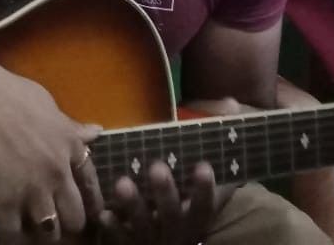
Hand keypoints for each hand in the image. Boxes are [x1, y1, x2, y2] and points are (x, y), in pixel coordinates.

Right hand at [0, 61, 103, 242]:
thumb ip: (70, 126)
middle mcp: (58, 172)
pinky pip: (13, 236)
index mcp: (70, 146)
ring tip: (31, 234)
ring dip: (42, 236)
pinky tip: (7, 239)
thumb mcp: (47, 104)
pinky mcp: (3, 201)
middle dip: (67, 225)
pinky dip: (12, 242)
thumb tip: (96, 133)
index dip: (89, 204)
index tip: (83, 212)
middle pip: (75, 217)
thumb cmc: (7, 92)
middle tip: (54, 225)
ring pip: (50, 232)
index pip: (91, 185)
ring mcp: (32, 189)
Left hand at [96, 98, 244, 243]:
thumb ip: (216, 143)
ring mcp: (153, 240)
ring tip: (122, 183)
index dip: (205, 188)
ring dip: (133, 205)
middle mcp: (178, 230)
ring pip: (144, 226)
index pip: (207, 204)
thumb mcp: (205, 180)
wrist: (169, 241)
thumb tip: (229, 102)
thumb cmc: (189, 199)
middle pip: (173, 215)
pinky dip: (113, 227)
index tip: (203, 166)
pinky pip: (119, 239)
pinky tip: (104, 212)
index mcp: (197, 215)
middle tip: (156, 167)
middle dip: (165, 192)